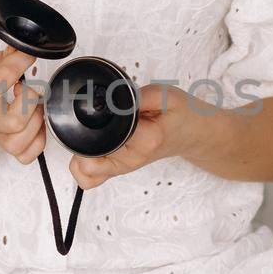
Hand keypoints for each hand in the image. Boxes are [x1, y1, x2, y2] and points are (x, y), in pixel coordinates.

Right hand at [0, 45, 45, 164]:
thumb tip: (18, 52)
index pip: (7, 74)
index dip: (23, 58)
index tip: (26, 54)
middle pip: (21, 115)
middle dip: (29, 97)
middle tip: (21, 89)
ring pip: (26, 136)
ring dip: (34, 118)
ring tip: (25, 107)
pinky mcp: (5, 148)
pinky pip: (28, 154)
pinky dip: (36, 141)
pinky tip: (30, 125)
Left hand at [68, 81, 192, 190]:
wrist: (192, 134)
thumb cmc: (180, 114)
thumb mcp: (164, 95)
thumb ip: (136, 97)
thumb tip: (109, 99)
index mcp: (145, 139)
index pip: (107, 134)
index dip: (96, 118)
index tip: (102, 108)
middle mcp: (132, 158)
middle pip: (89, 160)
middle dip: (81, 138)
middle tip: (91, 120)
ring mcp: (124, 167)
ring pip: (85, 172)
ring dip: (80, 154)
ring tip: (90, 134)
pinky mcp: (118, 170)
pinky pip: (90, 178)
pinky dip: (82, 166)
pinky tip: (88, 149)